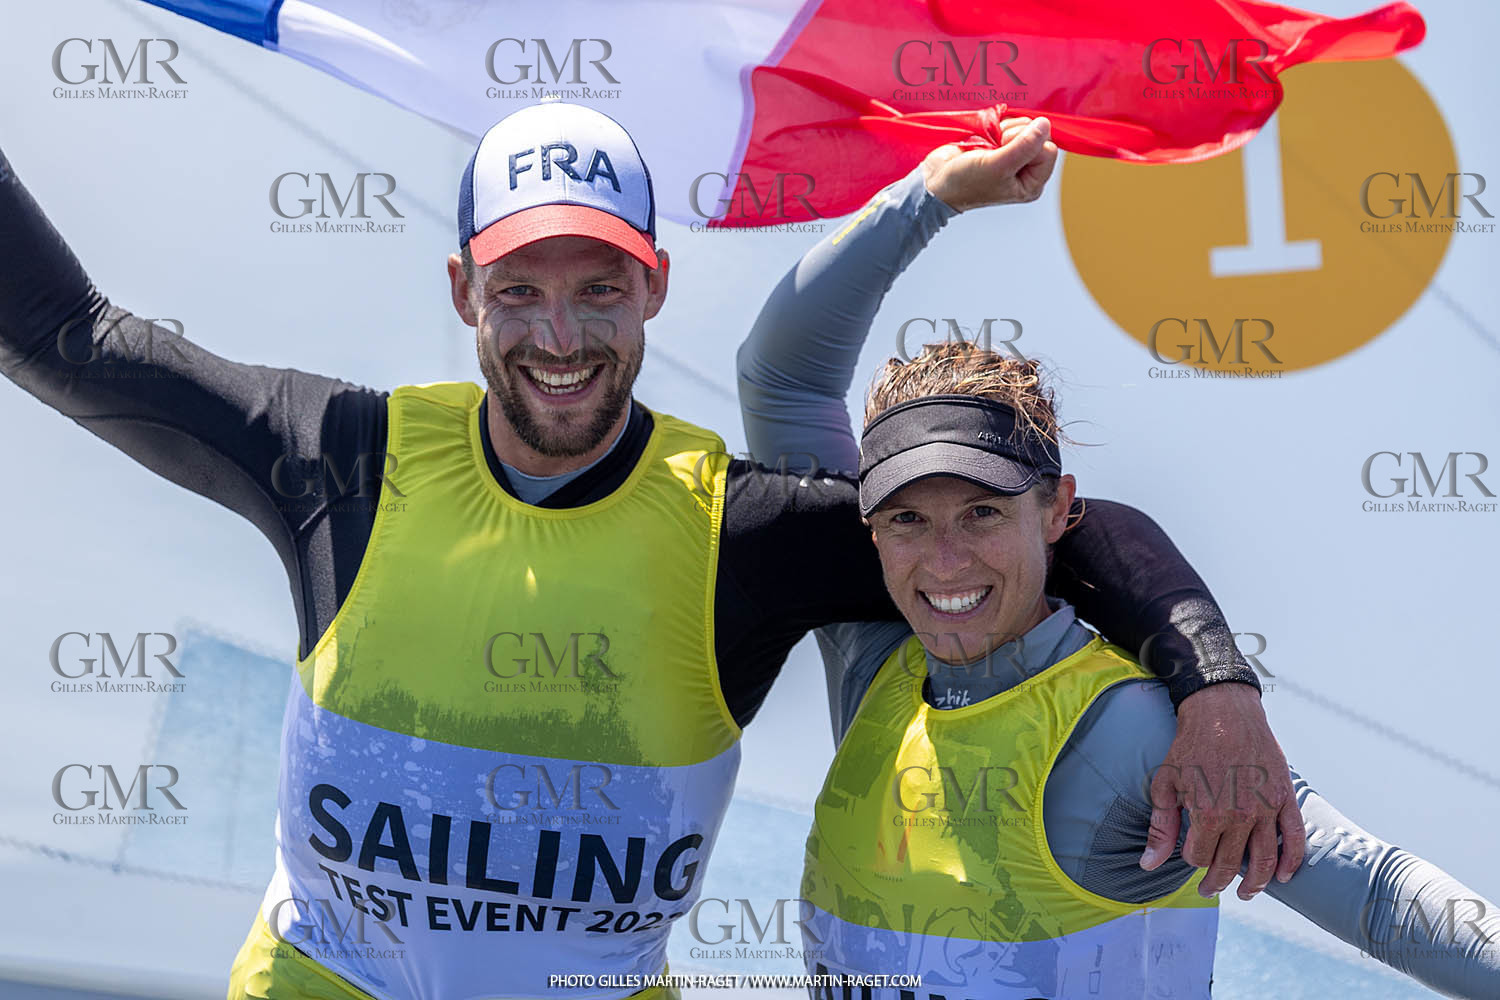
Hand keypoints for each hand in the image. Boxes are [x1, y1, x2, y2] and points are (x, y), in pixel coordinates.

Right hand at [920, 116, 1058, 211]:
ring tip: (988, 146)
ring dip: (1004, 130)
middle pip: (1039, 135)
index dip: (1028, 144)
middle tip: (995, 148)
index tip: (1005, 152)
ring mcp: (1014, 154)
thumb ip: (1024, 146)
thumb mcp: (997, 166)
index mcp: (1032, 183)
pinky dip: (998, 126)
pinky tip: (986, 139)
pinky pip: (1011, 123)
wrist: (936, 180)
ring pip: (1024, 126)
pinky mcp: (1001, 142)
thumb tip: (1044, 123)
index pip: (1049, 150)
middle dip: (1016, 135)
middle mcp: (1026, 169)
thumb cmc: (964, 182)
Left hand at [1141, 682, 1305, 900]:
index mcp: (1208, 814)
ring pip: (1266, 860)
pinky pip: (1295, 838)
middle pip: (1231, 864)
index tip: (1189, 856)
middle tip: (1210, 889)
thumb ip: (1160, 828)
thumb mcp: (1165, 784)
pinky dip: (1292, 862)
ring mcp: (1267, 808)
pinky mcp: (1285, 798)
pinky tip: (1284, 877)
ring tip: (1246, 893)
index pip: (1199, 857)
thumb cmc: (1189, 746)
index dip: (1191, 860)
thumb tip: (1147, 865)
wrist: (1222, 711)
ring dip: (1256, 884)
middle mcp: (1240, 816)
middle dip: (1218, 882)